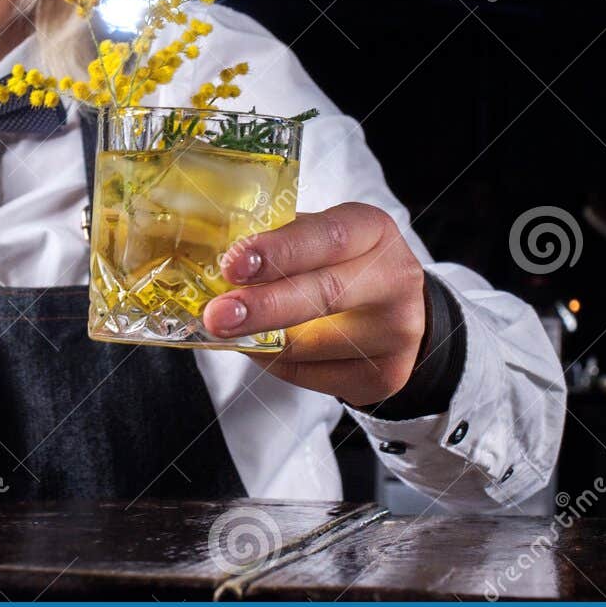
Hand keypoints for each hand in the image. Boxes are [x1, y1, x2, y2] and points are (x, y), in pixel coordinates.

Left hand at [200, 202, 426, 405]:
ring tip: (232, 328)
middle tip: (217, 316)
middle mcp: (394, 278)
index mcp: (372, 230)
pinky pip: (309, 376)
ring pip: (309, 345)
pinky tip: (270, 346)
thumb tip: (209, 257)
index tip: (233, 264)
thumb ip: (276, 242)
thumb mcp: (316, 237)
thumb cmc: (339, 264)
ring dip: (260, 340)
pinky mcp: (384, 375)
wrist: (395, 310)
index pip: (326, 237)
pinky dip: (276, 362)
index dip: (278, 251)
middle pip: (325, 295)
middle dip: (263, 307)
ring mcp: (396, 331)